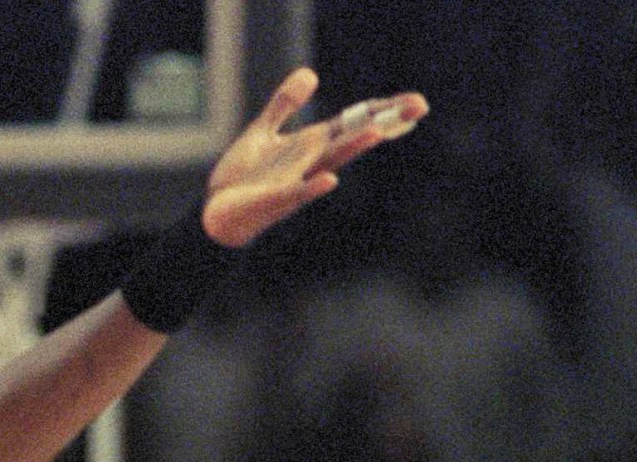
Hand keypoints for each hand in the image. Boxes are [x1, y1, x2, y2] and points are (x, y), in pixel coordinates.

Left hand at [202, 69, 427, 247]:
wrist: (216, 213)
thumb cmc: (243, 177)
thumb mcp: (262, 132)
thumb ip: (284, 105)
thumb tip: (309, 73)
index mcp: (312, 144)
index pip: (353, 122)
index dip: (382, 110)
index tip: (416, 102)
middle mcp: (312, 162)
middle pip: (354, 137)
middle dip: (385, 122)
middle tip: (420, 107)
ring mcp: (297, 181)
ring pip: (331, 161)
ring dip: (354, 146)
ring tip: (377, 131)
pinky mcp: (275, 199)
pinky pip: (298, 193)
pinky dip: (314, 186)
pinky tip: (331, 179)